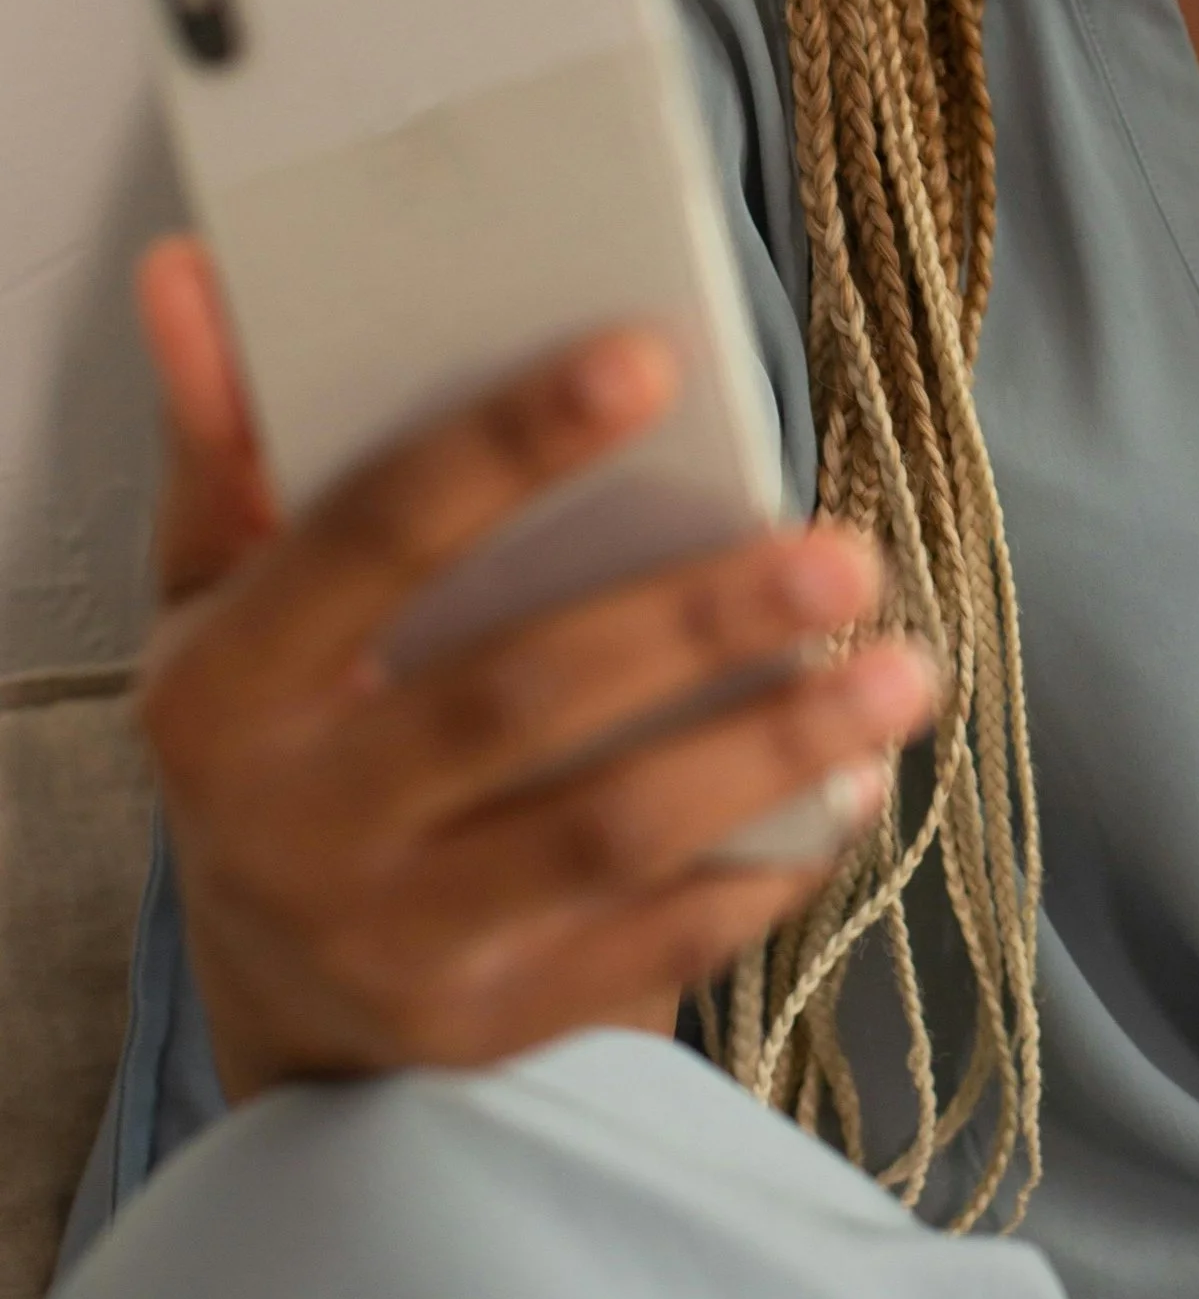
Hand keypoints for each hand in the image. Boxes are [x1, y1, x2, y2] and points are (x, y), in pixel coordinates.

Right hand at [135, 237, 934, 1099]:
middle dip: (696, 619)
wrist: (278, 990)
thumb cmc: (277, 739)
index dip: (508, 442)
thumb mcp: (220, 599)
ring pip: (607, 834)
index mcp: (225, 692)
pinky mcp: (495, 1028)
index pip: (373, 537)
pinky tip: (851, 790)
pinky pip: (655, 947)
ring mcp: (397, 943)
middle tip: (846, 555)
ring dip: (769, 749)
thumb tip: (192, 270)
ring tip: (904, 675)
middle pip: (518, 698)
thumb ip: (228, 441)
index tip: (650, 355)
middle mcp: (297, 825)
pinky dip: (764, 868)